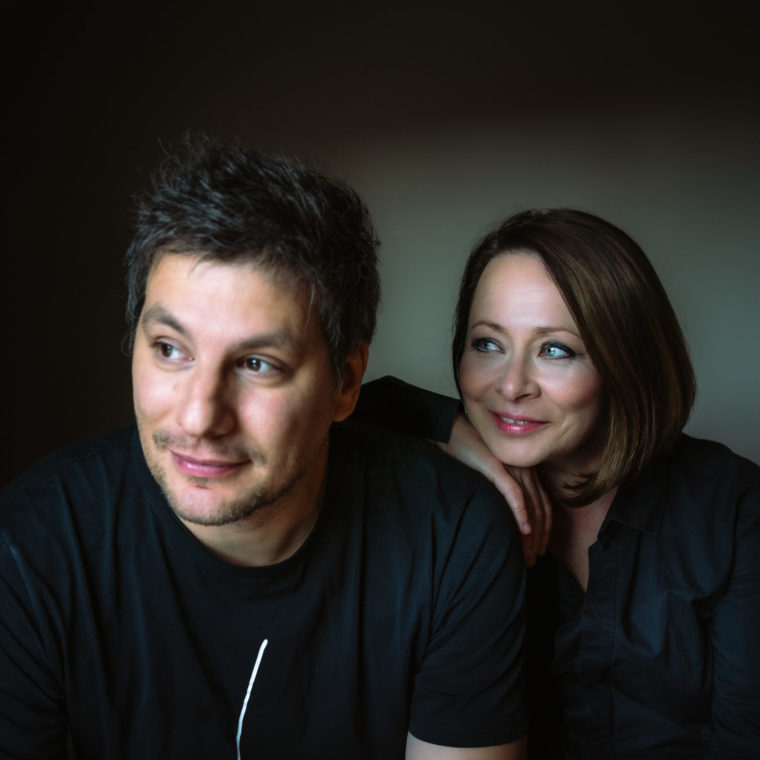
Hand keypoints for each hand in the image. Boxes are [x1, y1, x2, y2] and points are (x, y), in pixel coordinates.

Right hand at [436, 413, 551, 565]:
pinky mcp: (497, 468)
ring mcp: (512, 468)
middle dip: (538, 539)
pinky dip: (520, 512)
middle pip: (539, 510)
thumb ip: (502, 488)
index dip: (543, 530)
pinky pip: (513, 493)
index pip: (542, 505)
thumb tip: (506, 515)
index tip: (538, 550)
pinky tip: (522, 529)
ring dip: (531, 533)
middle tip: (532, 560)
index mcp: (524, 472)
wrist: (452, 431)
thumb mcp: (491, 472)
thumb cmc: (468, 452)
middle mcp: (524, 470)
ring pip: (530, 506)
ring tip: (527, 554)